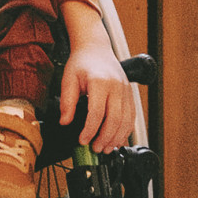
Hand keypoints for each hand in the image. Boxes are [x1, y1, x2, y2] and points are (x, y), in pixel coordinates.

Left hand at [58, 37, 133, 153]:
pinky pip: (132, 116)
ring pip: (127, 120)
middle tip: (96, 149)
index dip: (90, 130)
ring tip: (106, 148)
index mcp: (100, 81)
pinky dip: (126, 131)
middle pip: (115, 119)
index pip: (97, 112)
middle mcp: (116, 86)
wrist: (96, 48)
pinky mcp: (130, 94)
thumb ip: (67, 101)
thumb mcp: (68, 79)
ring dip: (117, 137)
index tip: (82, 141)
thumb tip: (65, 121)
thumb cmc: (82, 62)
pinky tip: (117, 139)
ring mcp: (126, 90)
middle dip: (105, 138)